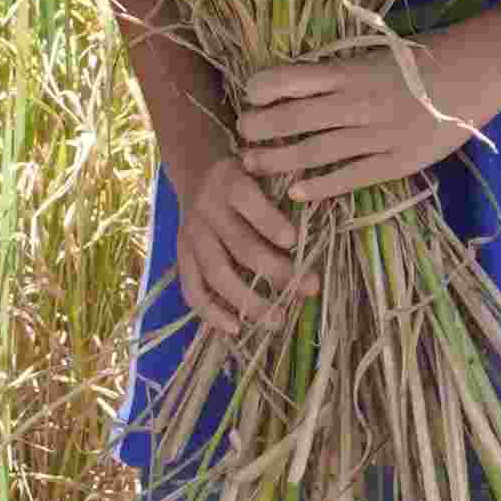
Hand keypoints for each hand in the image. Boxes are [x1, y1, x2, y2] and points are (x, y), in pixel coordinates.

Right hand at [167, 149, 307, 339]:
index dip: (270, 222)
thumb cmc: (244, 176)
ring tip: (278, 320)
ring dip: (248, 300)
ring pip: (217, 273)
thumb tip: (318, 230)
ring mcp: (192, 236)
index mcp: (230, 183)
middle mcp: (208, 210)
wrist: (196, 173)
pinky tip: (236, 329)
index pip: (248, 201)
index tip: (295, 241)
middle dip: (276, 270)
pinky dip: (211, 313)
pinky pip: (192, 290)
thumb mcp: (261, 171)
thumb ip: (282, 194)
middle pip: (240, 244)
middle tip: (309, 289)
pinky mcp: (182, 257)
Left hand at [230, 20, 500, 205]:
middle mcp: (358, 102)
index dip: (262, 89)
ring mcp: (377, 134)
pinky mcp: (397, 160)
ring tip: (253, 164)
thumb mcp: (377, 54)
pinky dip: (319, 186)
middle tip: (241, 137)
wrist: (476, 71)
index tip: (248, 96)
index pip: (291, 78)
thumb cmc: (425, 57)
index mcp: (351, 70)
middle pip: (294, 119)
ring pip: (315, 151)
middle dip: (260, 129)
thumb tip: (297, 85)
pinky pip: (350, 177)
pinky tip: (296, 192)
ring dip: (278, 160)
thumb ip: (340, 72)